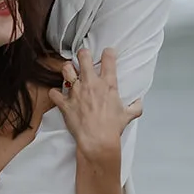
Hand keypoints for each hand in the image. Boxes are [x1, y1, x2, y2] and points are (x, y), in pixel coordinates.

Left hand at [48, 47, 142, 162]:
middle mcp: (91, 84)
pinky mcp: (65, 103)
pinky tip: (58, 95)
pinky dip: (54, 93)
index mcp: (107, 84)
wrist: (98, 140)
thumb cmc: (112, 128)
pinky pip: (54, 92)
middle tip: (83, 57)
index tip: (107, 53)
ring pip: (66, 69)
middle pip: (83, 57)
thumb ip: (135, 107)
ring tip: (69, 72)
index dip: (108, 52)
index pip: (108, 58)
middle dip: (83, 54)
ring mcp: (76, 92)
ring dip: (67, 69)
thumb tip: (138, 102)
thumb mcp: (128, 116)